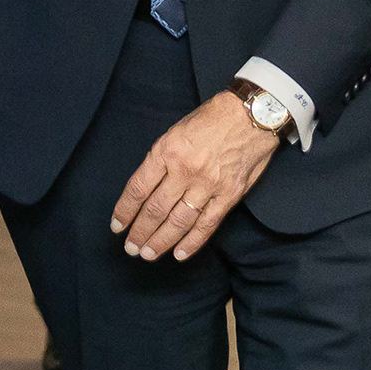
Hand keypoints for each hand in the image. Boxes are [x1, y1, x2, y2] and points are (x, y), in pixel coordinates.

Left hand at [110, 93, 280, 262]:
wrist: (253, 114)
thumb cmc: (212, 119)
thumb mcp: (176, 131)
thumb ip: (161, 160)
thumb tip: (146, 190)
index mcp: (167, 151)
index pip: (138, 189)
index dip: (125, 211)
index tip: (117, 226)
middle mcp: (185, 170)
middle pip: (156, 210)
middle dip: (140, 232)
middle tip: (130, 248)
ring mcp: (208, 185)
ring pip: (179, 221)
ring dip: (161, 241)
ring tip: (147, 254)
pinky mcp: (229, 195)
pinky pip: (207, 224)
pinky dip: (192, 242)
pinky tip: (179, 254)